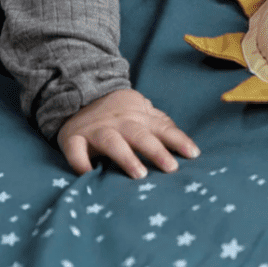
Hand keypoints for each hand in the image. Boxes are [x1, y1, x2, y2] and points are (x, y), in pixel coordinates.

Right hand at [57, 89, 199, 178]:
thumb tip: (188, 146)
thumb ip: (162, 126)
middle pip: (140, 136)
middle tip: (171, 168)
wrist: (80, 92)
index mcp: (140, 118)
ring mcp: (97, 131)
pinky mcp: (74, 138)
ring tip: (140, 174)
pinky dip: (80, 161)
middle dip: (156, 151)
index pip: (163, 129)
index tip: (193, 155)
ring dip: (126, 157)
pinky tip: (88, 174)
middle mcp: (120, 124)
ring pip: (112, 142)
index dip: (179, 141)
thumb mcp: (143, 112)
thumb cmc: (119, 111)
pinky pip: (75, 150)